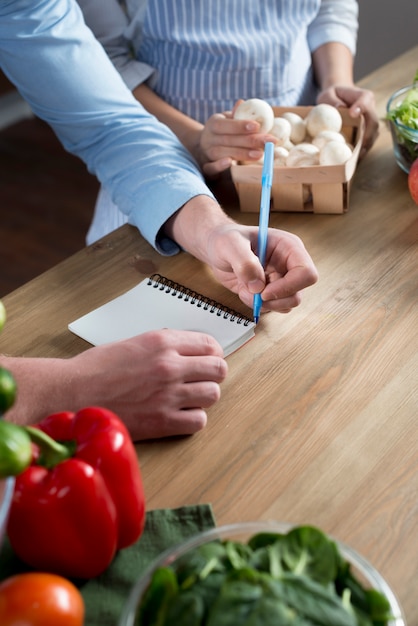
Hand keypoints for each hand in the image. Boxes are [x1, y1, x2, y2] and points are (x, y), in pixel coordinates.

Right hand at [71, 330, 227, 440]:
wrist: (71, 392)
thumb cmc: (95, 368)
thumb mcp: (132, 343)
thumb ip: (162, 346)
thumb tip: (186, 351)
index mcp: (162, 342)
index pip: (209, 344)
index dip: (212, 353)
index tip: (207, 360)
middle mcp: (170, 365)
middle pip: (218, 369)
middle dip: (212, 374)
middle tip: (201, 379)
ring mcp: (168, 394)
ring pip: (213, 394)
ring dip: (203, 397)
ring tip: (188, 398)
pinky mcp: (163, 421)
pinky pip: (199, 421)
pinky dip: (193, 419)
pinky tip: (178, 415)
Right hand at [194, 110, 276, 177]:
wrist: (205, 148)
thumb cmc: (223, 132)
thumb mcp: (227, 120)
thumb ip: (236, 115)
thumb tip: (242, 102)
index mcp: (213, 124)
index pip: (225, 124)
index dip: (240, 125)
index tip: (257, 126)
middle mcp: (208, 138)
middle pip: (228, 140)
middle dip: (250, 141)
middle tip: (268, 142)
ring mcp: (206, 153)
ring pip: (221, 153)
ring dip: (241, 154)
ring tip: (259, 154)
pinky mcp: (206, 167)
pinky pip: (210, 167)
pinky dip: (219, 166)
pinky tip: (230, 162)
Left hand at [205, 223, 317, 312]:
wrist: (217, 249)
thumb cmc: (226, 239)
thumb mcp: (230, 244)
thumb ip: (244, 263)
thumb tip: (257, 286)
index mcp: (289, 247)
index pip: (306, 273)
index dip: (288, 287)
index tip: (264, 292)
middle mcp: (289, 264)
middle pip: (297, 293)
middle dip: (274, 300)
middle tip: (253, 295)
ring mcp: (281, 279)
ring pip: (286, 304)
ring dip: (264, 304)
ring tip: (245, 290)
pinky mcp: (272, 291)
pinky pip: (273, 307)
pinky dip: (258, 306)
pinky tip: (245, 292)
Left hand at [317, 85, 379, 157]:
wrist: (339, 97)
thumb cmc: (332, 95)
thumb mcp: (328, 94)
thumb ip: (332, 100)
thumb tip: (339, 108)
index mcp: (363, 96)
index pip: (365, 101)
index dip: (361, 107)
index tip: (352, 113)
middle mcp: (371, 107)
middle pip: (373, 122)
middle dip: (368, 136)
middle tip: (359, 148)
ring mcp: (371, 120)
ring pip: (374, 134)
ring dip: (367, 147)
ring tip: (357, 159)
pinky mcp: (368, 130)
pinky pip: (369, 140)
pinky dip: (363, 150)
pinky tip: (355, 159)